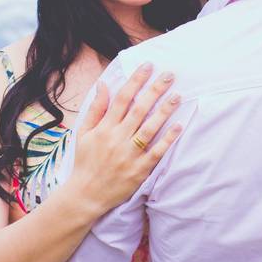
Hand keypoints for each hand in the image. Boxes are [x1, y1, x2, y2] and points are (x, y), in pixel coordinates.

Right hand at [67, 62, 182, 214]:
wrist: (86, 195)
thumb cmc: (85, 161)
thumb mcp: (83, 133)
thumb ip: (95, 109)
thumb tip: (103, 84)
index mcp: (104, 128)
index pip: (122, 98)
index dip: (136, 81)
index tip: (148, 66)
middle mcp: (117, 139)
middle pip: (139, 109)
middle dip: (155, 90)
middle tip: (169, 75)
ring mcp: (129, 155)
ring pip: (150, 128)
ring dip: (164, 111)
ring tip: (177, 96)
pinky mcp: (139, 170)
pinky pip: (156, 152)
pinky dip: (168, 139)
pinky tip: (178, 125)